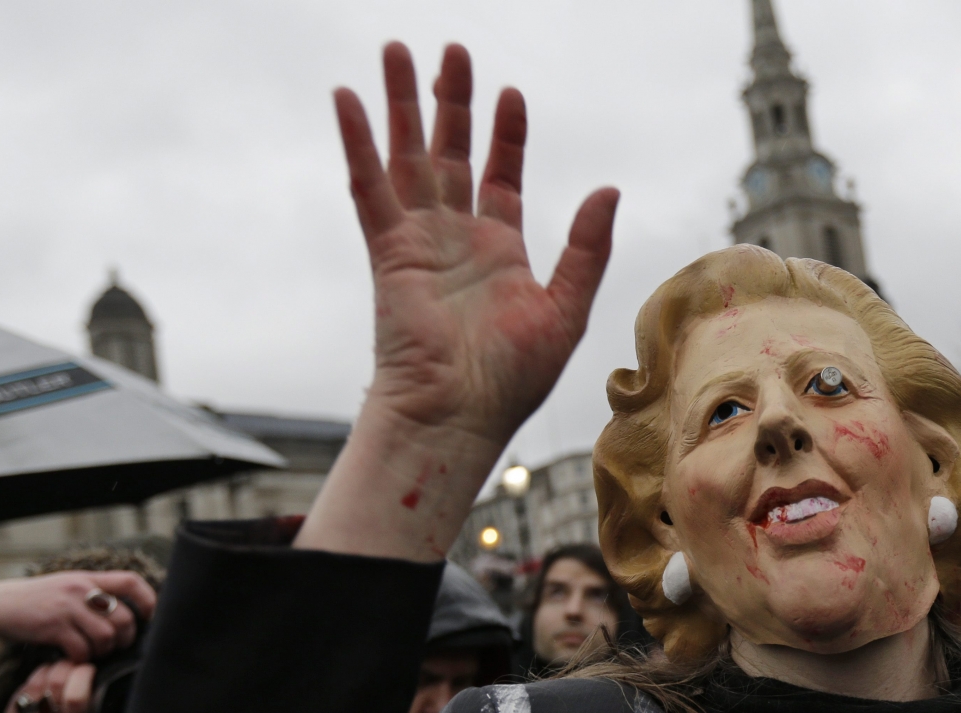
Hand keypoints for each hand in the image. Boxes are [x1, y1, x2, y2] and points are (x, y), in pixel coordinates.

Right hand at [0, 572, 154, 661]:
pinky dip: (82, 659)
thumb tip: (132, 616)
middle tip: (113, 647)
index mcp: (87, 578)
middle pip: (125, 618)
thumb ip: (94, 594)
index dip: (148, 601)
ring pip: (106, 637)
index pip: (131, 582)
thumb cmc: (38, 603)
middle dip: (125, 639)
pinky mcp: (53, 627)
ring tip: (92, 652)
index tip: (148, 618)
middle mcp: (80, 589)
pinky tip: (73, 657)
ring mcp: (67, 607)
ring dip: (103, 651)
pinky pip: (82, 650)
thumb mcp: (67, 587)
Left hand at [0, 662, 102, 712]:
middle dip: (66, 667)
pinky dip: (31, 682)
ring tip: (58, 670)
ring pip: (35, 683)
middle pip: (55, 682)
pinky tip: (40, 682)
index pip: (76, 694)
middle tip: (74, 666)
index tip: (90, 669)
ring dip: (48, 670)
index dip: (83, 674)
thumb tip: (125, 707)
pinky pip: (19, 693)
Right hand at [297, 43, 617, 560]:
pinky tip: (350, 98)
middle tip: (452, 51)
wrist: (460, 414)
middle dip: (451, 102)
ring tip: (395, 49)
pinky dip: (359, 143)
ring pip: (408, 157)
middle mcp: (457, 239)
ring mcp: (419, 241)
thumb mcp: (566, 308)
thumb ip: (586, 248)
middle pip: (452, 153)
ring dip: (400, 105)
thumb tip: (610, 189)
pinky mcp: (387, 251)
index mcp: (500, 251)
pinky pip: (369, 188)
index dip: (506, 135)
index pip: (501, 176)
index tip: (510, 93)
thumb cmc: (512, 378)